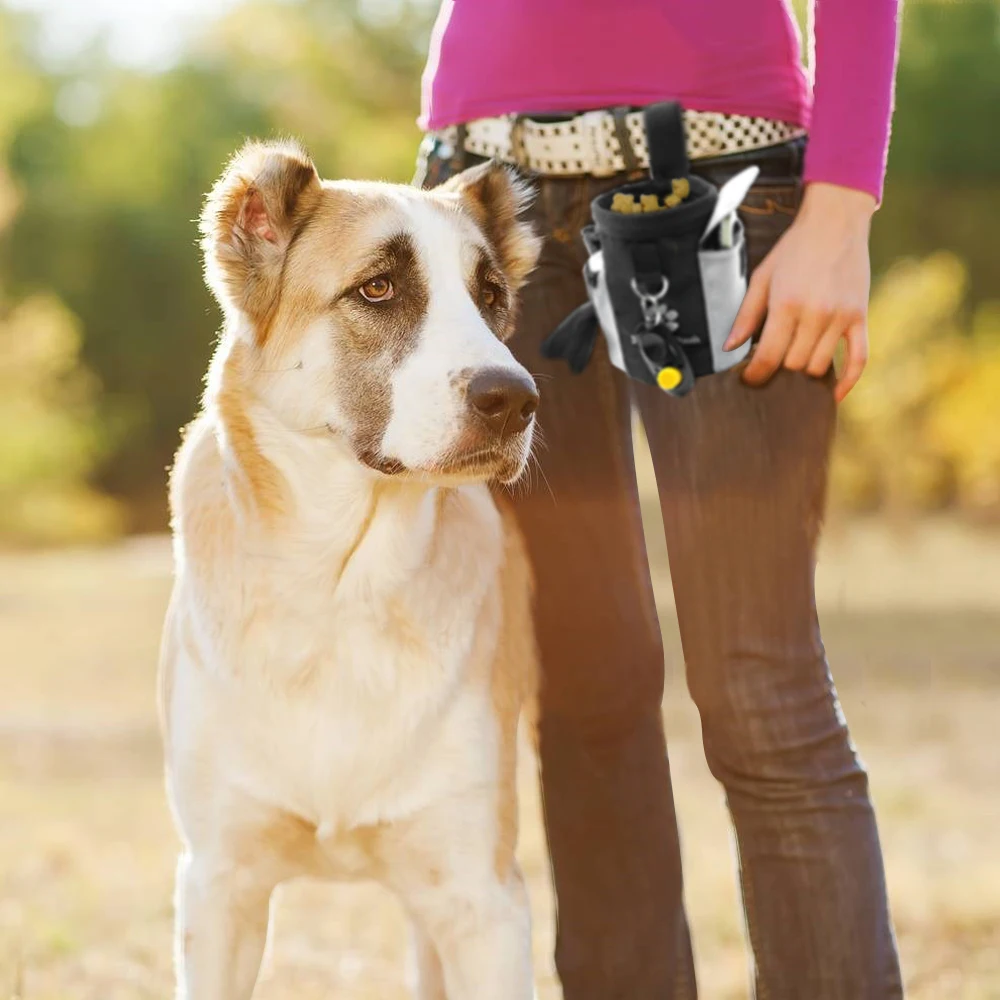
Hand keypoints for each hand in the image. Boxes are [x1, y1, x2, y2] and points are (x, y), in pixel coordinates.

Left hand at [724, 182, 876, 402]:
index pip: (768, 356)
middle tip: (771, 362)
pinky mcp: (860, 317)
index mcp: (787, 304)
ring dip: (804, 371)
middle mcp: (816, 314)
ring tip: (793, 362)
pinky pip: (859, 359)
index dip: (755, 375)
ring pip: (820, 366)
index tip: (748, 379)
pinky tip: (833, 396)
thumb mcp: (762, 277)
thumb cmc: (794, 250)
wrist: (836, 222)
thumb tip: (729, 348)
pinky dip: (848, 382)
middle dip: (779, 369)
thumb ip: (746, 315)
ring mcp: (842, 317)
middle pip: (794, 365)